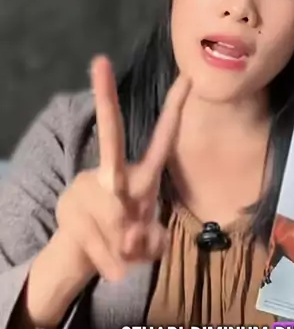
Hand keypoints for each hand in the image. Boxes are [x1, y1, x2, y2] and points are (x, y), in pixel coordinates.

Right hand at [26, 56, 189, 328]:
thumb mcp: (151, 242)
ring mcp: (87, 187)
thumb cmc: (128, 240)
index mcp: (143, 175)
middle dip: (105, 98)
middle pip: (111, 136)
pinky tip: (114, 267)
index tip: (188, 76)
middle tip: (99, 61)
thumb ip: (153, 240)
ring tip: (126, 254)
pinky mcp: (70, 207)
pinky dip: (112, 262)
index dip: (175, 109)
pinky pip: (101, 242)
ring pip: (115, 219)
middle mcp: (113, 173)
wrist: (85, 256)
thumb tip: (132, 236)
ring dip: (126, 249)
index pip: (164, 138)